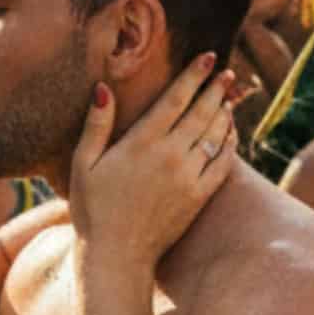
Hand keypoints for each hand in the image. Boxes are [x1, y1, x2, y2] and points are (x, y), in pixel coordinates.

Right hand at [69, 53, 237, 270]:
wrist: (116, 256)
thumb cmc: (92, 210)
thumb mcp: (83, 164)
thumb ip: (97, 125)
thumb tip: (104, 88)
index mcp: (141, 142)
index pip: (176, 99)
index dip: (194, 75)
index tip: (208, 58)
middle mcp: (170, 156)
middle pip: (202, 112)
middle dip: (216, 89)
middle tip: (226, 73)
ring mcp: (189, 177)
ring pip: (215, 135)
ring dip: (224, 112)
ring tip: (229, 97)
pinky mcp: (199, 197)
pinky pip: (223, 163)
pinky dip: (230, 144)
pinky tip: (230, 133)